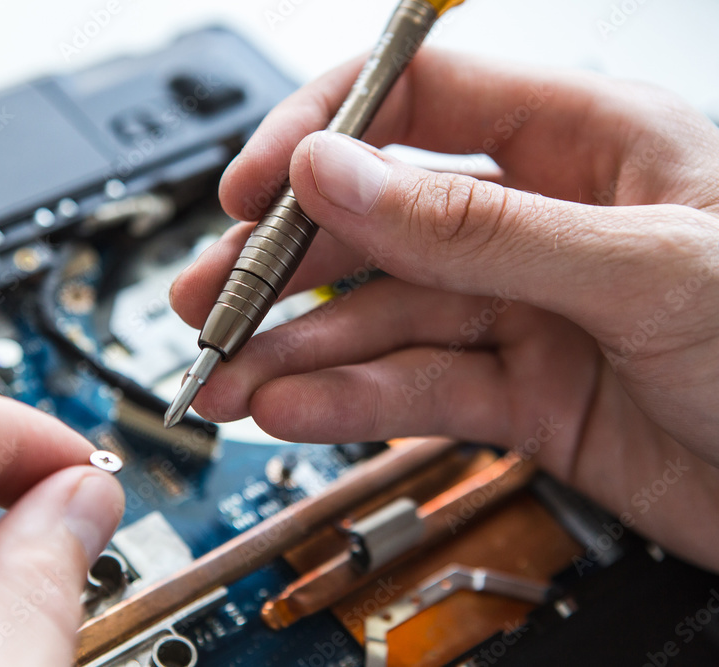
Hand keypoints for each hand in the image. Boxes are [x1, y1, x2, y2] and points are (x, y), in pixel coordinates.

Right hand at [171, 49, 718, 570]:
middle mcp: (541, 221)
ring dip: (300, 347)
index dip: (323, 136)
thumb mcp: (645, 268)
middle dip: (287, 259)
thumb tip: (338, 170)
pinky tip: (294, 407)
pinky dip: (352, 403)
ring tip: (228, 373)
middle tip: (213, 296)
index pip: (416, 102)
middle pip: (379, 220)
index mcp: (583, 143)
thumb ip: (478, 225)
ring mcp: (528, 312)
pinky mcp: (525, 396)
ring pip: (386, 318)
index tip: (253, 185)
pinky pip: (419, 389)